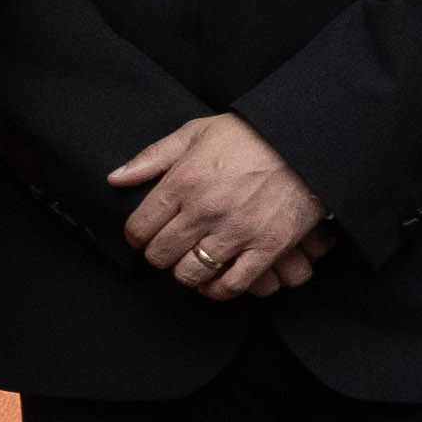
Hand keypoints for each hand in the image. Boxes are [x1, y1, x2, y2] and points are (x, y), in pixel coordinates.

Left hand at [110, 114, 330, 296]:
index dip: (136, 235)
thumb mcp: (196, 132)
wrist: (306, 142)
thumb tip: (116, 179)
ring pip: (191, 273)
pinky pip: (232, 284)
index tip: (143, 235)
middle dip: (158, 254)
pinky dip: (217, 289)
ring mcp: (237, 231)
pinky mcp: (267, 247)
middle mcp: (206, 210)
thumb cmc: (250, 135)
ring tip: (188, 262)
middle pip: (161, 254)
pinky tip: (212, 281)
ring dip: (184, 272)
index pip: (140, 226)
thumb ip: (153, 157)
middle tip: (167, 247)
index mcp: (184, 181)